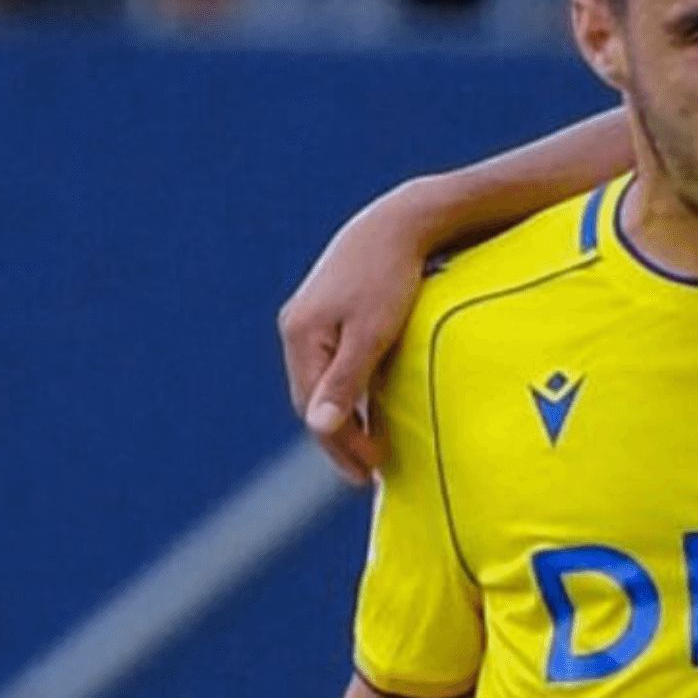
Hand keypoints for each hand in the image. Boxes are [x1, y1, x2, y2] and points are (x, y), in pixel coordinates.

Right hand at [278, 182, 435, 484]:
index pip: (313, 406)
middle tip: (369, 475)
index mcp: (301, 335)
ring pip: (323, 381)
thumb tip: (317, 428)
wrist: (400, 222)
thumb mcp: (372, 333)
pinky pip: (334, 362)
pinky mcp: (330, 310)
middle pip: (313, 397)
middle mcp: (297, 327)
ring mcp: (310, 317)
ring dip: (345, 416)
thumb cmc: (392, 276)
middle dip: (339, 438)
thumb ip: (346, 381)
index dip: (340, 444)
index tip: (370, 473)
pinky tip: (371, 406)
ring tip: (372, 450)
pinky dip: (350, 389)